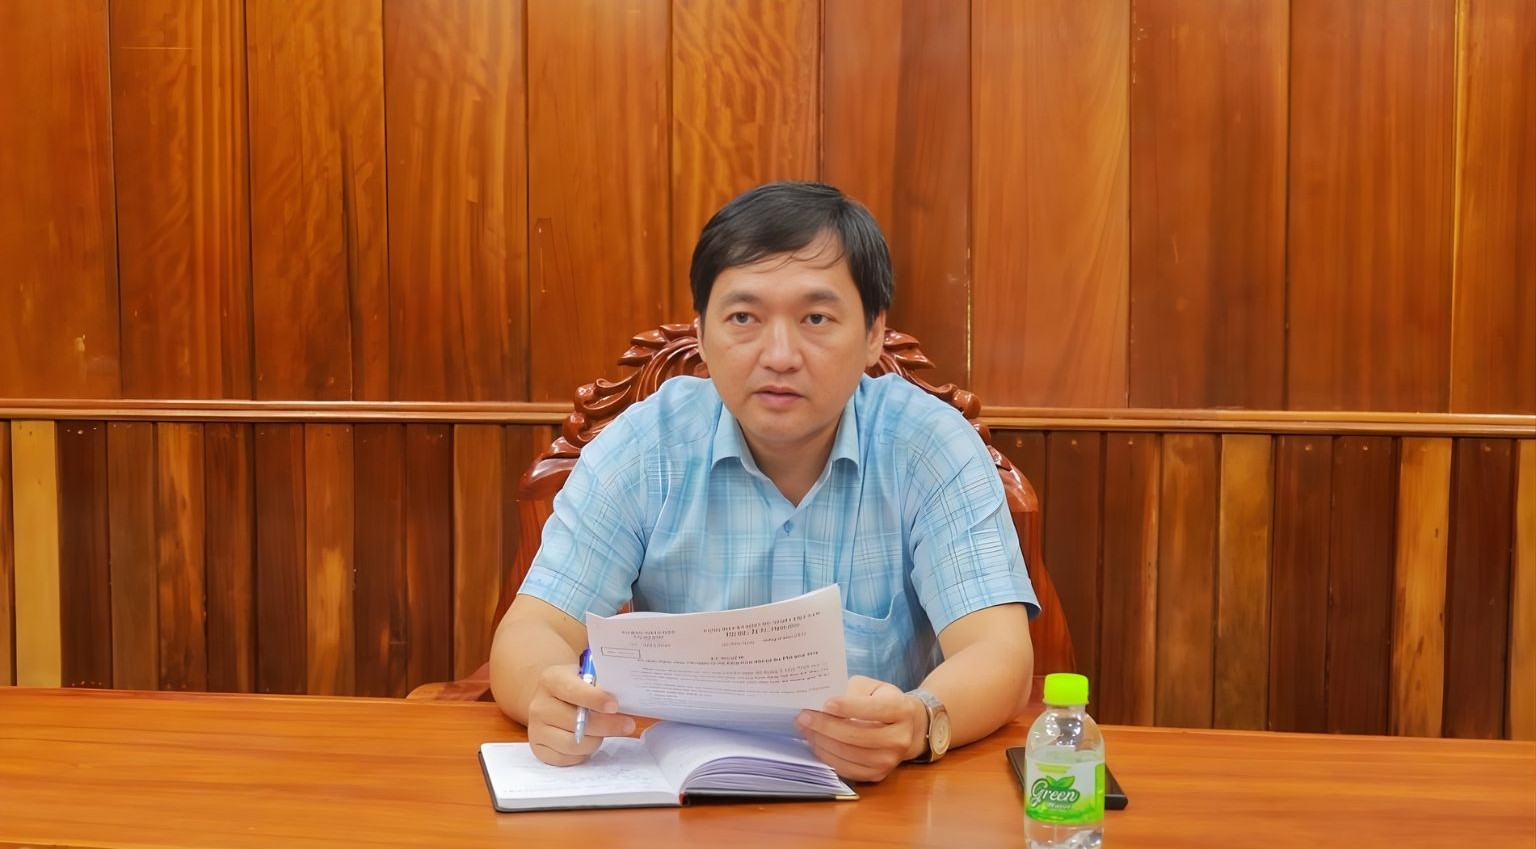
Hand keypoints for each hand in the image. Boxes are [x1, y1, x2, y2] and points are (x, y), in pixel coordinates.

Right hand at [525, 663, 635, 765]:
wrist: (551, 699)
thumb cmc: (576, 686)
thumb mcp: (587, 676)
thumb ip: (602, 685)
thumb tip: (622, 704)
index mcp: (551, 680)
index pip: (573, 691)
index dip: (595, 699)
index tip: (614, 706)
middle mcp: (539, 705)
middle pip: (575, 723)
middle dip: (606, 725)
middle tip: (628, 725)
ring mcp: (536, 729)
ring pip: (573, 744)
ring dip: (597, 740)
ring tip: (607, 732)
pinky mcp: (539, 749)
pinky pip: (566, 759)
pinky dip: (584, 753)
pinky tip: (591, 741)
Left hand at [796, 675, 925, 782]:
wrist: (905, 727)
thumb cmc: (882, 701)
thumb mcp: (872, 686)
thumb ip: (851, 692)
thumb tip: (823, 706)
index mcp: (901, 710)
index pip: (874, 710)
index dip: (848, 707)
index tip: (826, 704)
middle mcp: (900, 738)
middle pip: (858, 735)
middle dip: (826, 726)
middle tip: (804, 716)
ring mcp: (890, 760)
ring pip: (850, 754)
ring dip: (822, 742)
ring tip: (806, 729)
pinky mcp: (878, 775)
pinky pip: (847, 769)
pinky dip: (828, 757)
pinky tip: (816, 743)